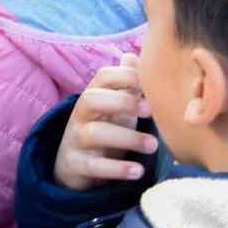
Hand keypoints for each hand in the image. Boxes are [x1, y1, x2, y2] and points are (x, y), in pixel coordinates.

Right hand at [53, 54, 157, 190]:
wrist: (74, 166)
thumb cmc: (103, 129)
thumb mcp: (114, 107)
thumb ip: (125, 84)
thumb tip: (132, 56)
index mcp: (93, 97)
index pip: (102, 77)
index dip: (125, 77)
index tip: (149, 85)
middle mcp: (80, 115)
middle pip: (91, 99)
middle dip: (121, 102)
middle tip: (150, 111)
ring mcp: (75, 140)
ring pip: (93, 133)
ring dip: (126, 138)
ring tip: (153, 145)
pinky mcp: (75, 165)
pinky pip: (92, 166)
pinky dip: (115, 169)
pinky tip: (137, 171)